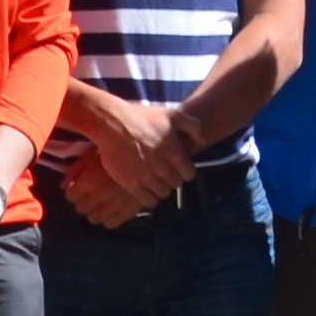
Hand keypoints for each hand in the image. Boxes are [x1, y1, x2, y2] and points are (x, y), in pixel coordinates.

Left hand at [57, 152, 149, 227]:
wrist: (151, 155)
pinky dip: (109, 218)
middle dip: (83, 202)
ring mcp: (113, 205)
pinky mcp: (128, 211)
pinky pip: (110, 224)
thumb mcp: (94, 153)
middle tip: (90, 195)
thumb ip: (76, 169)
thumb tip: (64, 186)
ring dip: (95, 212)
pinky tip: (113, 208)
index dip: (73, 192)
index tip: (78, 189)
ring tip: (101, 203)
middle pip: (80, 209)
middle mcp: (99, 195)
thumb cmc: (119, 149)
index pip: (70, 196)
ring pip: (94, 219)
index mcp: (89, 180)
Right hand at [78, 92, 193, 212]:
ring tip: (154, 182)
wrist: (112, 124)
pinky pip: (147, 201)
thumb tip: (203, 141)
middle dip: (172, 179)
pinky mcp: (132, 184)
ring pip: (163, 193)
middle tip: (164, 173)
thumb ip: (192, 126)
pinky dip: (149, 199)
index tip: (178, 169)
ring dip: (161, 189)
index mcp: (175, 153)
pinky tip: (146, 192)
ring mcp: (148, 177)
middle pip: (176, 184)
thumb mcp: (172, 115)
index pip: (189, 174)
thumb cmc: (142, 117)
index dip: (185, 171)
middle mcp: (164, 168)